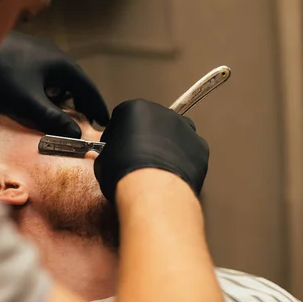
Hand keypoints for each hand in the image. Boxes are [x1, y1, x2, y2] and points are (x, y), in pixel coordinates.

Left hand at [0, 32, 108, 137]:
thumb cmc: (4, 74)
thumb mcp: (29, 101)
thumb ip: (53, 119)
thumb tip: (77, 135)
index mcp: (64, 66)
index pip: (89, 89)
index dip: (97, 107)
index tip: (104, 122)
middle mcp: (57, 56)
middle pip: (77, 82)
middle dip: (84, 102)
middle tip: (88, 119)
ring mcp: (42, 52)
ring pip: (62, 77)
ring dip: (67, 94)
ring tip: (67, 111)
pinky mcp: (27, 53)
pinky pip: (48, 74)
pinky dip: (53, 88)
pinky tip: (43, 96)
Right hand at [94, 99, 208, 201]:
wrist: (152, 192)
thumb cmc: (125, 175)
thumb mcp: (102, 162)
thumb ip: (108, 153)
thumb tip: (109, 160)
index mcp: (134, 109)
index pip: (123, 116)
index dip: (118, 134)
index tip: (117, 147)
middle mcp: (162, 113)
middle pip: (152, 122)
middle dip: (145, 137)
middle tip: (137, 159)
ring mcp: (184, 129)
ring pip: (175, 135)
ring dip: (167, 147)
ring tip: (156, 169)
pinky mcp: (200, 147)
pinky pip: (190, 152)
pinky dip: (183, 162)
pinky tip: (171, 176)